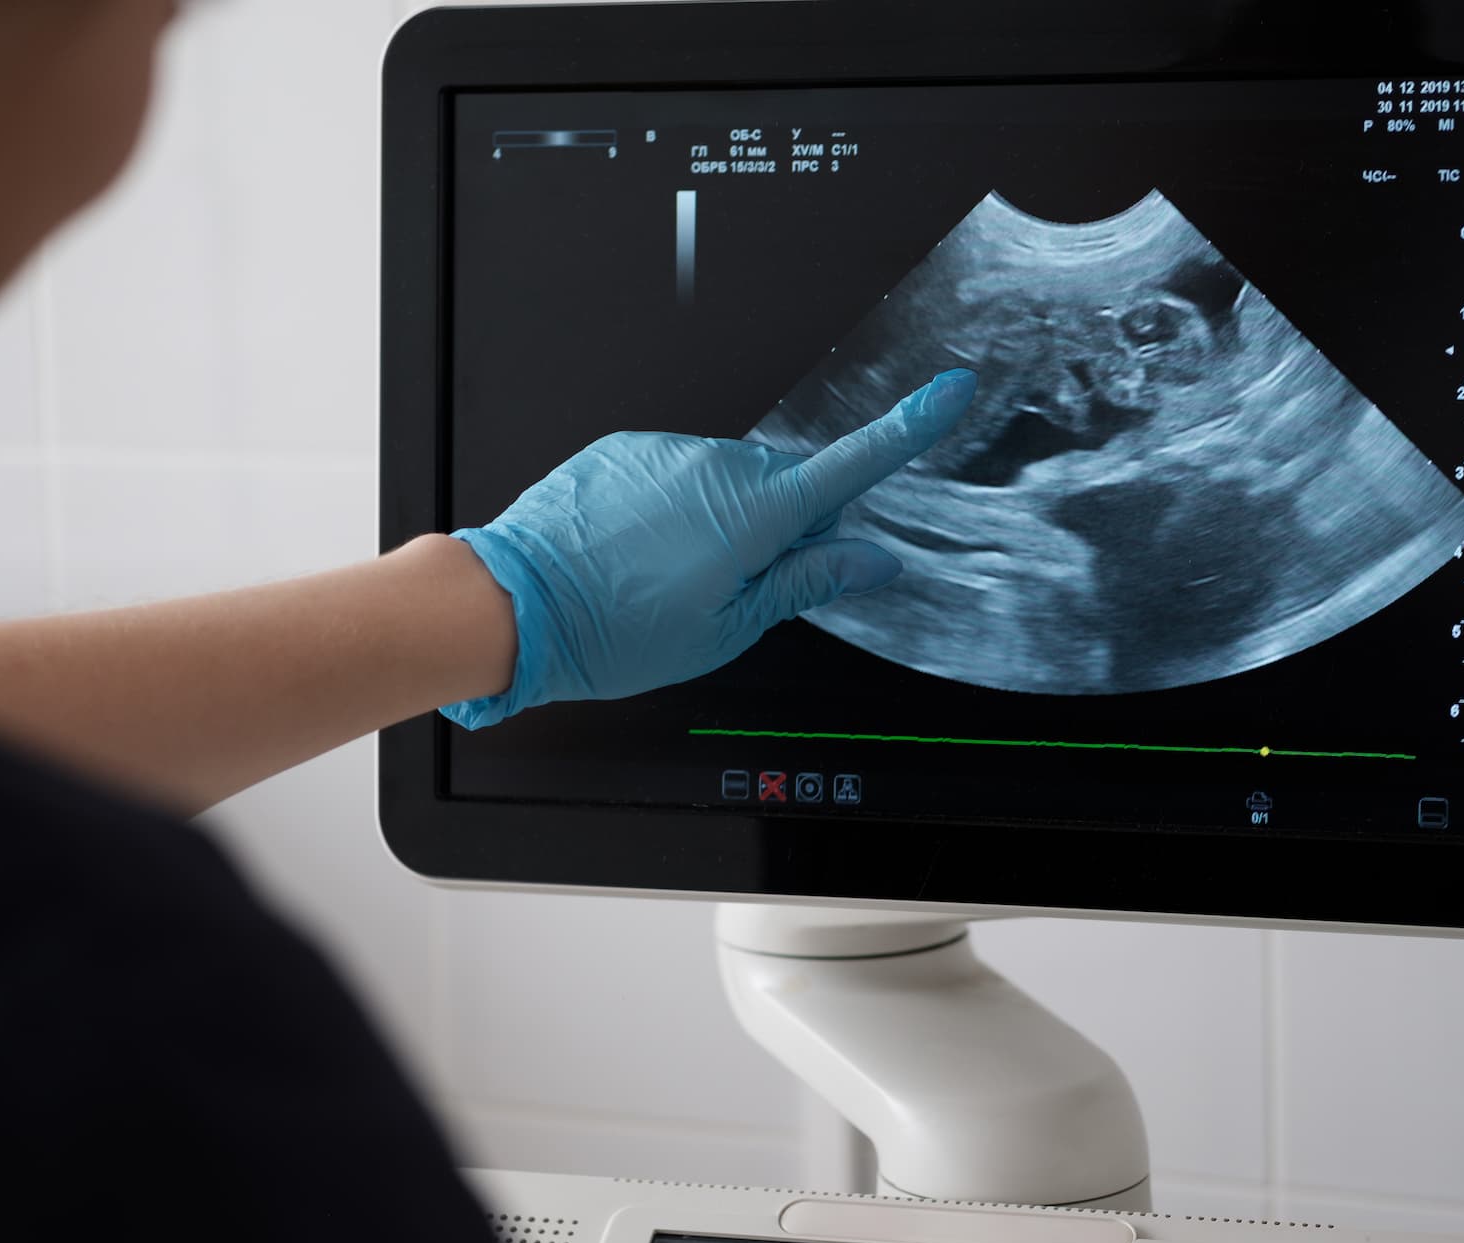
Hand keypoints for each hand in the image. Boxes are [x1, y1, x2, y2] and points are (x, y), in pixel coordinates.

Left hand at [442, 369, 977, 728]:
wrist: (514, 604)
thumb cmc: (614, 629)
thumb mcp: (728, 628)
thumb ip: (806, 583)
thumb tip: (870, 560)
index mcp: (754, 514)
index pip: (852, 466)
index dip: (909, 428)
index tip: (949, 391)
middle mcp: (715, 467)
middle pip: (788, 486)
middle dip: (786, 528)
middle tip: (741, 587)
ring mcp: (667, 452)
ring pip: (729, 482)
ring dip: (723, 521)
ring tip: (673, 577)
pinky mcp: (627, 450)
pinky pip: (678, 474)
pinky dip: (675, 509)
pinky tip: (641, 553)